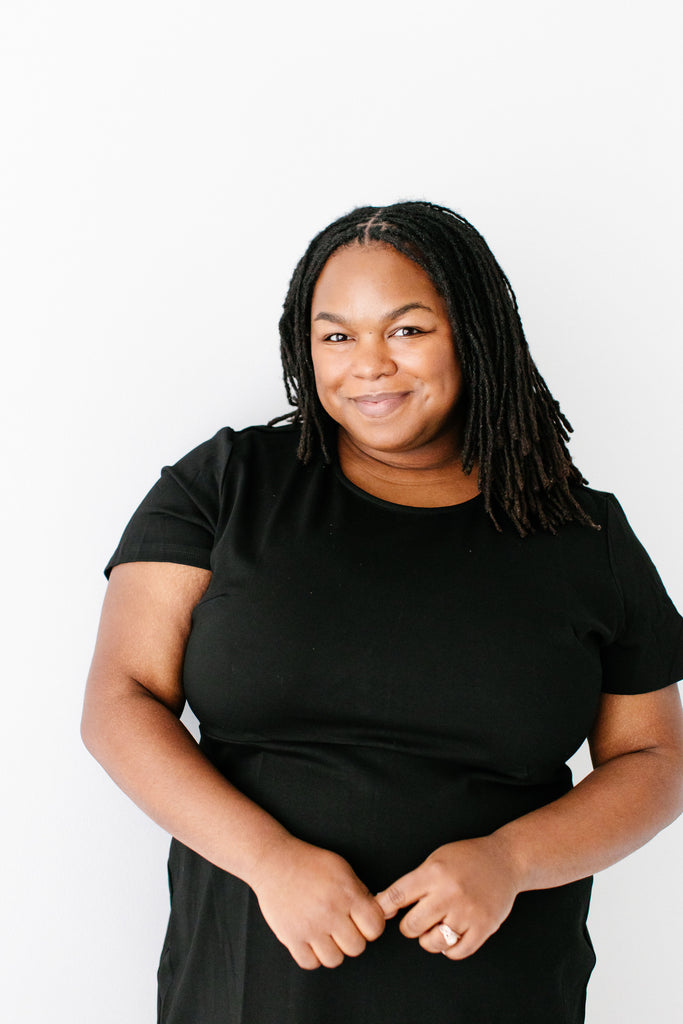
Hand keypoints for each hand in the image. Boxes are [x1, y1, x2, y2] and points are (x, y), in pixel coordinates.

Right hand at [251, 835, 385, 969]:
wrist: (274, 861)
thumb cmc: (310, 863)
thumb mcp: (343, 869)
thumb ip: (363, 892)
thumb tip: (388, 913)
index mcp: (346, 893)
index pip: (375, 927)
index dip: (372, 926)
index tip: (363, 921)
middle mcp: (329, 912)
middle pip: (356, 947)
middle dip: (353, 939)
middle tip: (343, 927)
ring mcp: (309, 927)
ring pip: (335, 960)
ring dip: (333, 950)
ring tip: (326, 935)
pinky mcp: (290, 937)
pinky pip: (310, 963)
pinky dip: (313, 956)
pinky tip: (311, 941)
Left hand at [375, 835, 520, 959]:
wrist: (505, 861)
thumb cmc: (467, 859)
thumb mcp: (436, 859)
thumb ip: (413, 882)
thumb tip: (384, 904)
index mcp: (434, 872)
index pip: (397, 896)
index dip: (384, 908)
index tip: (381, 914)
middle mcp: (449, 893)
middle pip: (411, 926)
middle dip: (409, 927)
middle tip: (417, 920)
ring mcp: (467, 912)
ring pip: (432, 943)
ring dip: (429, 940)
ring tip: (436, 928)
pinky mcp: (484, 927)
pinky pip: (457, 952)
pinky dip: (450, 949)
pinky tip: (452, 935)